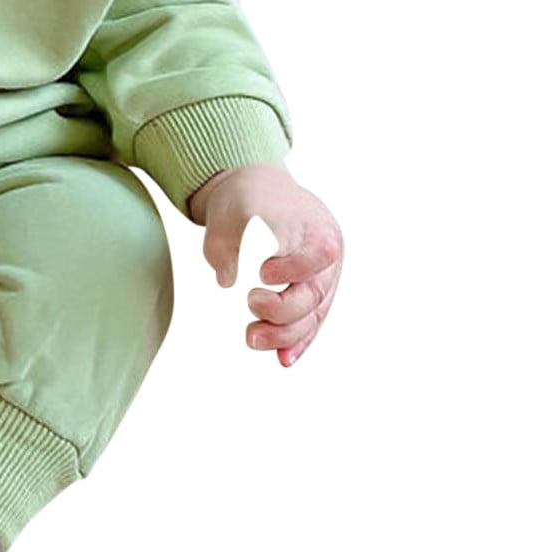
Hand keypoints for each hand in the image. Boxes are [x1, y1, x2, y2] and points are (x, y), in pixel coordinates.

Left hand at [188, 164, 341, 366]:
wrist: (260, 192)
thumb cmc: (247, 196)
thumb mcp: (229, 207)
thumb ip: (224, 240)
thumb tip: (225, 281)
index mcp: (316, 225)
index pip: (320, 252)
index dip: (295, 269)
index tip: (262, 273)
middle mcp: (328, 256)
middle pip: (316, 293)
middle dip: (283, 310)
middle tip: (249, 303)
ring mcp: (324, 278)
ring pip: (313, 315)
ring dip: (286, 334)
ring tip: (251, 338)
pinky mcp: (314, 295)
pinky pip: (309, 323)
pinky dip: (297, 342)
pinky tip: (282, 359)